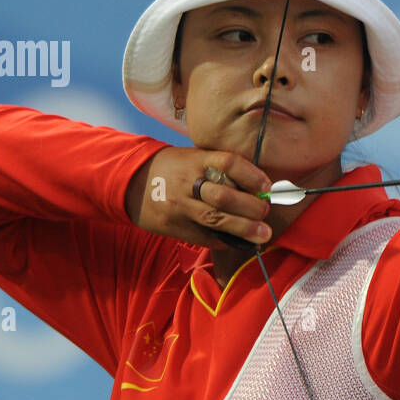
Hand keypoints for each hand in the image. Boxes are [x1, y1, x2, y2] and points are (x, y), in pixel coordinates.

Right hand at [124, 147, 271, 249]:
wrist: (132, 182)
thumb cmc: (173, 168)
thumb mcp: (193, 158)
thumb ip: (219, 169)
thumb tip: (258, 188)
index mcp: (196, 160)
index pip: (229, 163)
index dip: (252, 175)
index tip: (268, 187)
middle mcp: (188, 182)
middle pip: (224, 196)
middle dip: (250, 207)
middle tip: (266, 212)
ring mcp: (180, 206)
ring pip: (215, 219)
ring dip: (243, 229)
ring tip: (263, 234)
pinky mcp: (174, 226)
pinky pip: (204, 236)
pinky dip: (225, 240)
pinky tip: (239, 242)